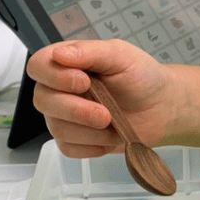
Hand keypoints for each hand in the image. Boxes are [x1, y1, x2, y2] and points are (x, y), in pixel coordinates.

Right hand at [27, 39, 173, 157]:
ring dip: (88, 129)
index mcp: (67, 63)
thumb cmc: (142, 77)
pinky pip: (68, 148)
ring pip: (56, 127)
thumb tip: (60, 53)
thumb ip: (90, 52)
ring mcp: (65, 116)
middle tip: (105, 112)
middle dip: (75, 110)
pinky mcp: (74, 140)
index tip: (83, 81)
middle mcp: (60, 89)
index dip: (53, 76)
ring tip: (112, 122)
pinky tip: (108, 136)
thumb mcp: (121, 55)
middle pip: (42, 100)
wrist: (162, 107)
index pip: (38, 66)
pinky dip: (91, 145)